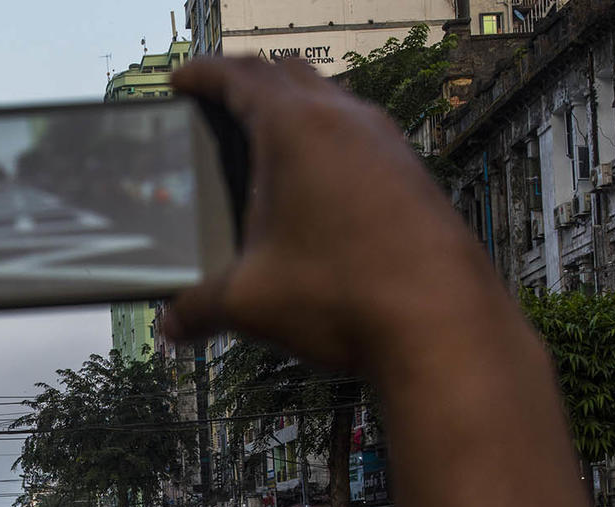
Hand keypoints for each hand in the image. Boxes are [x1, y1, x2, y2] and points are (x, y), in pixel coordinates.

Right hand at [160, 58, 492, 368]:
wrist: (441, 324)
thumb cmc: (351, 295)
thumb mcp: (251, 302)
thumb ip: (199, 307)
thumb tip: (173, 322)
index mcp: (296, 128)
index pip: (240, 74)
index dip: (204, 74)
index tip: (184, 80)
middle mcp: (345, 121)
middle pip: (289, 74)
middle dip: (250, 82)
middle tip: (222, 103)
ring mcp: (386, 145)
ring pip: (332, 103)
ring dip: (296, 112)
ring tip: (267, 148)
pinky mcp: (411, 176)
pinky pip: (362, 140)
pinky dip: (330, 147)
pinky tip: (318, 194)